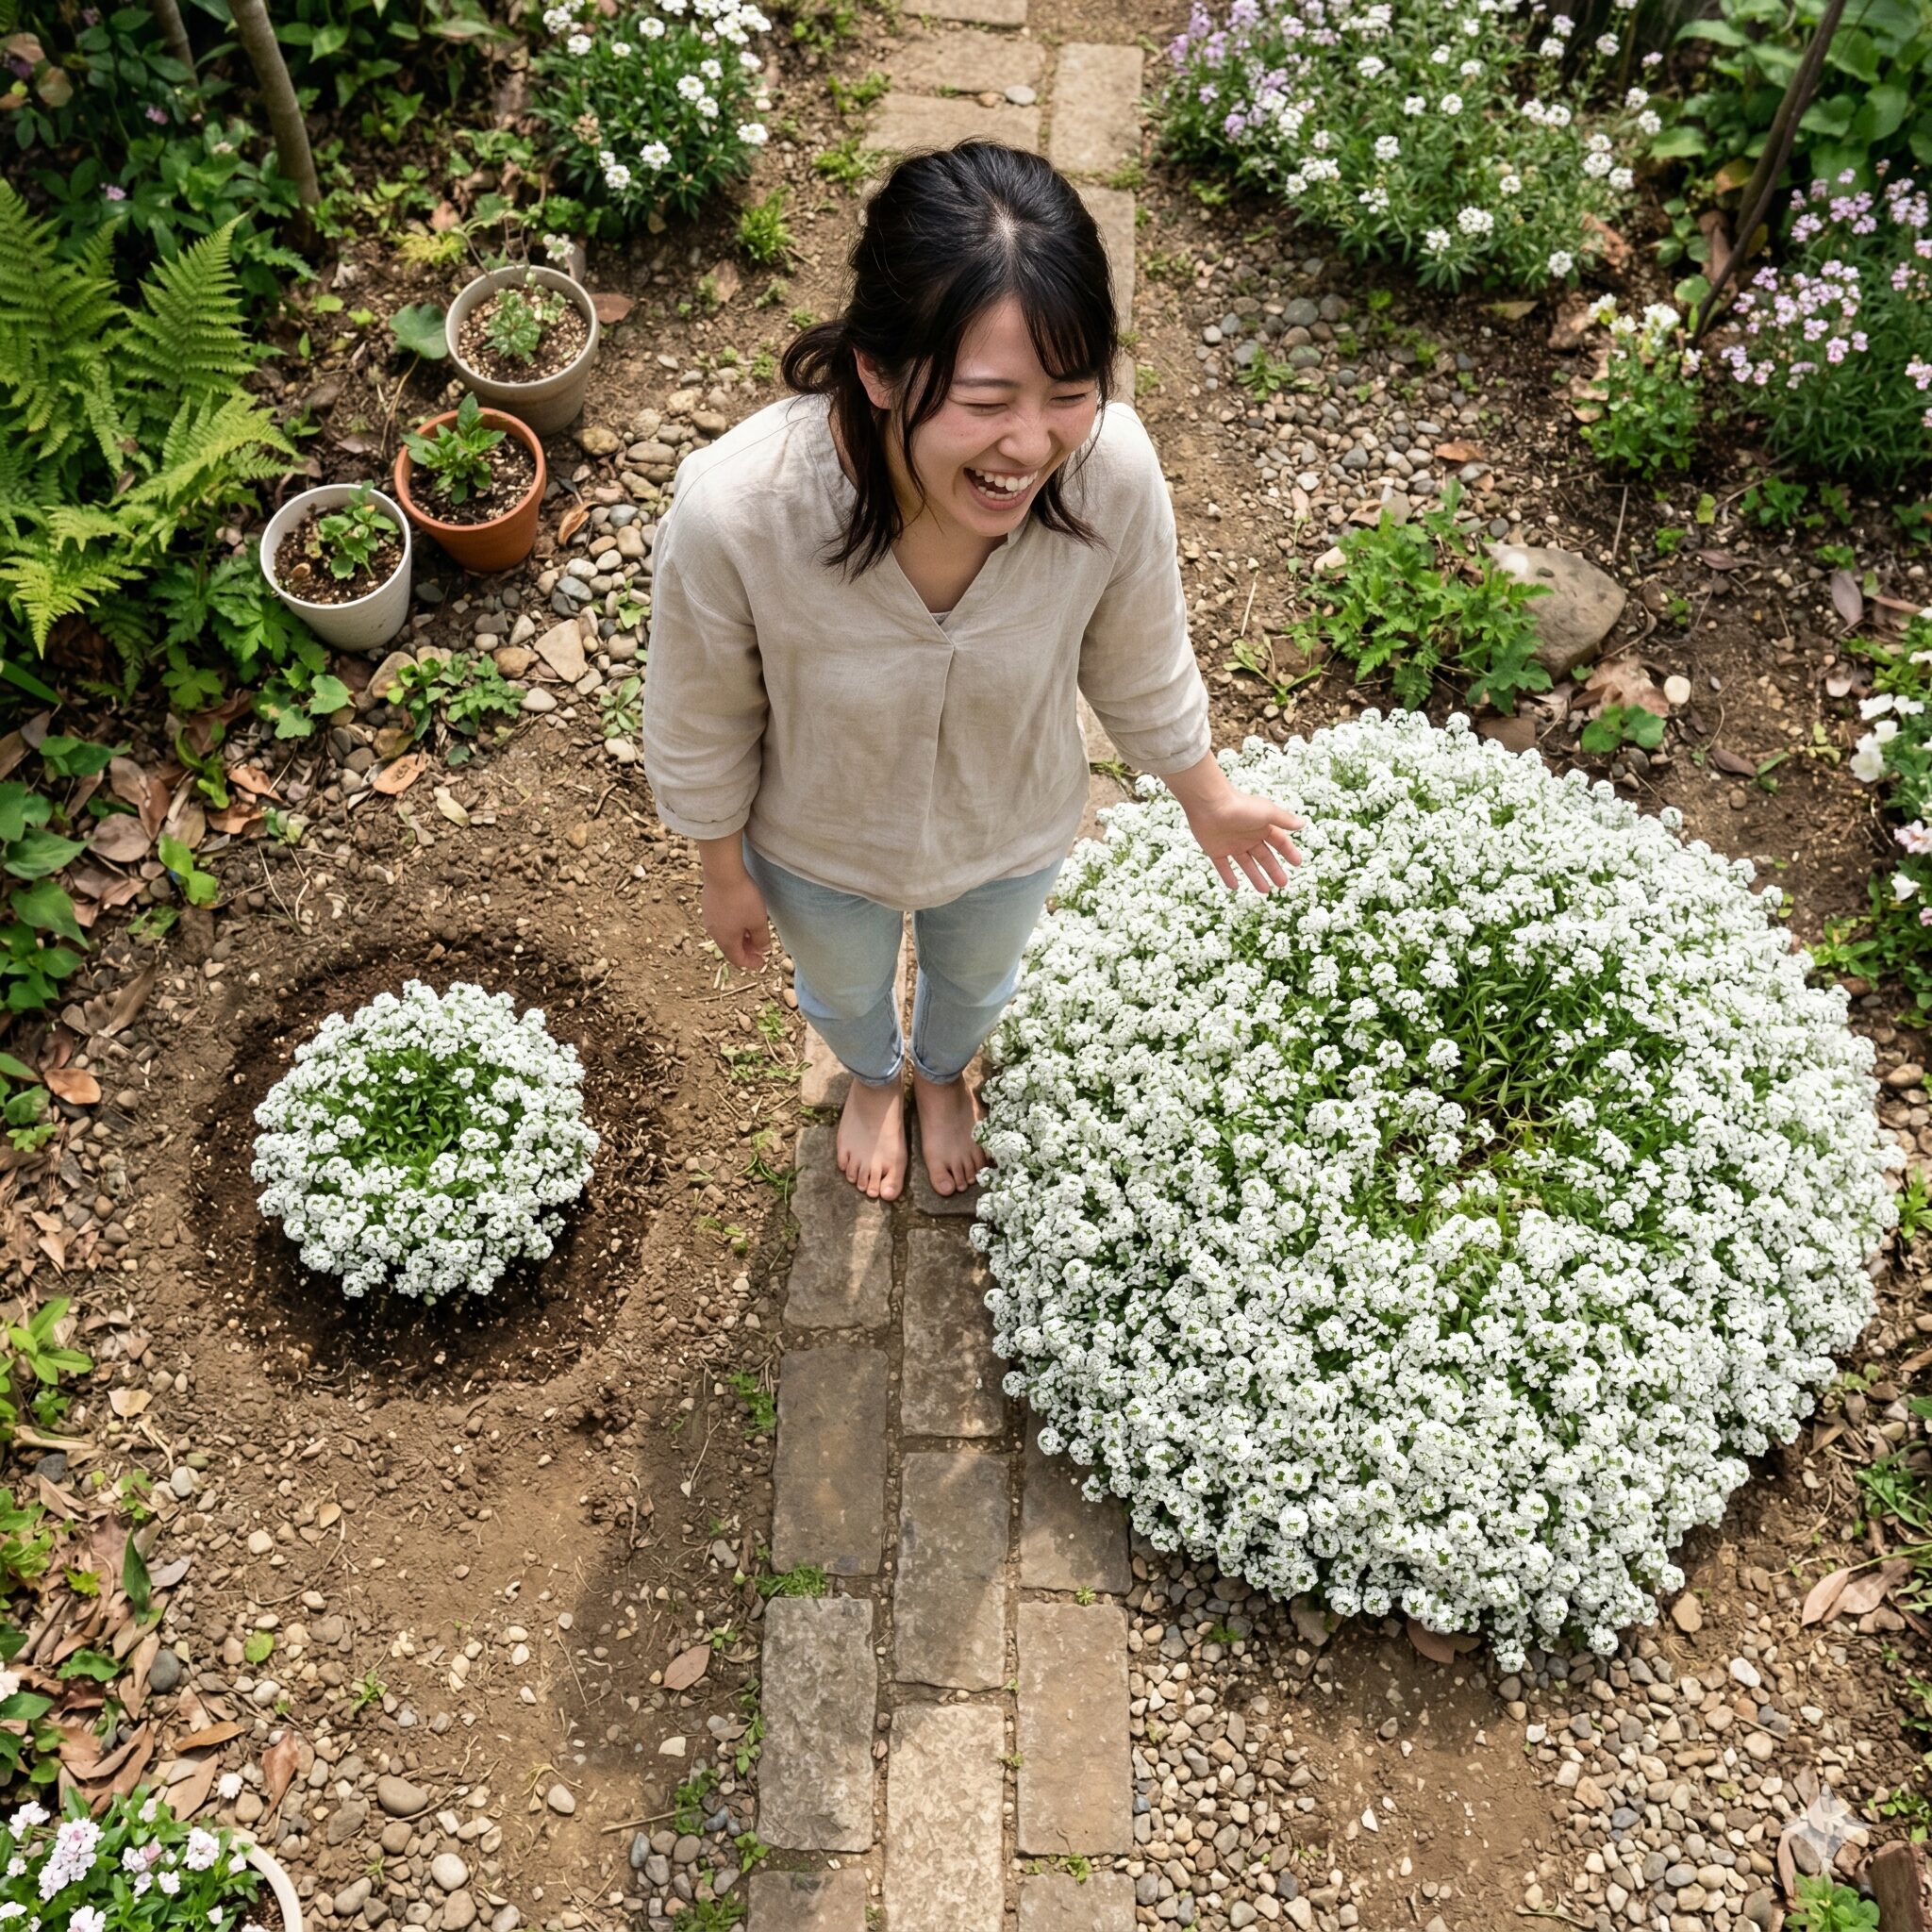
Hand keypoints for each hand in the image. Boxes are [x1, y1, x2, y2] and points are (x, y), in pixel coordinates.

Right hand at [702, 867, 771, 971]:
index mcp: (726, 940)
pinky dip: (733, 925)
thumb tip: (763, 949)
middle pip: (730, 948)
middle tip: (759, 948)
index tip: (762, 962)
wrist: (722, 872)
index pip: (738, 960)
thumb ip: (762, 938)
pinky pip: (721, 922)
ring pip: (725, 934)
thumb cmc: (742, 898)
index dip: (751, 963)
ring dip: (739, 937)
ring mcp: (709, 918)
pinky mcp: (708, 905)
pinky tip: (741, 916)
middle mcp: (714, 932)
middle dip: (746, 950)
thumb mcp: (758, 921)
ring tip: (752, 932)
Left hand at [1183, 788, 1304, 892]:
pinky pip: (1223, 866)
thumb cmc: (1241, 806)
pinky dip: (1228, 877)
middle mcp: (1248, 836)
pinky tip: (1235, 887)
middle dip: (1273, 870)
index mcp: (1261, 827)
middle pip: (1264, 856)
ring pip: (1246, 864)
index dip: (1288, 852)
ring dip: (1255, 877)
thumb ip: (1285, 820)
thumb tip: (1303, 823)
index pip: (1279, 842)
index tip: (1297, 863)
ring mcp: (1232, 844)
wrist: (1210, 804)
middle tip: (1282, 884)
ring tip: (1265, 890)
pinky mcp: (1215, 850)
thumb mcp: (1268, 813)